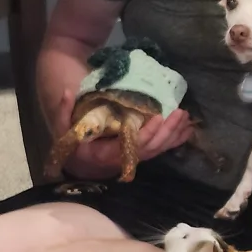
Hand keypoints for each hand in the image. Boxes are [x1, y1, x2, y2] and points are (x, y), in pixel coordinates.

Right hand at [51, 87, 192, 179]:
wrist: (78, 153)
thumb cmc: (72, 138)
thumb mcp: (64, 125)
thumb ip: (64, 110)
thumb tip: (67, 91)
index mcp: (105, 154)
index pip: (131, 146)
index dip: (147, 134)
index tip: (158, 116)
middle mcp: (123, 160)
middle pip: (151, 149)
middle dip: (167, 132)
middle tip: (180, 112)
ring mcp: (134, 157)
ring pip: (159, 150)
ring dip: (174, 134)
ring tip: (186, 117)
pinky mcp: (141, 153)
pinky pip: (161, 148)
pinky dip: (175, 140)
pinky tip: (188, 130)